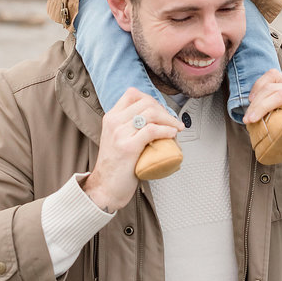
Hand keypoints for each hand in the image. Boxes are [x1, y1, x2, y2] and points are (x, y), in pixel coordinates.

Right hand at [81, 87, 181, 210]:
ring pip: (151, 113)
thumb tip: (156, 120)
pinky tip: (172, 135)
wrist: (105, 187)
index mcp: (111, 118)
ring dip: (169, 119)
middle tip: (173, 122)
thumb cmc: (116, 166)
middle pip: (145, 102)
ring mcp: (120, 134)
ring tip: (176, 128)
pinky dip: (167, 130)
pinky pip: (152, 130)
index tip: (161, 111)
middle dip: (164, 110)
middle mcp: (113, 122)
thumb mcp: (118, 139)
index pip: (132, 94)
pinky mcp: (128, 147)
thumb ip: (130, 127)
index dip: (151, 99)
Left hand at [243, 69, 281, 171]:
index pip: (270, 77)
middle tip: (249, 120)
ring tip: (258, 119)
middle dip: (256, 103)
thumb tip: (246, 122)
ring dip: (265, 105)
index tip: (250, 103)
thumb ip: (264, 121)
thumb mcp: (276, 129)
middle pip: (271, 87)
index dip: (257, 86)